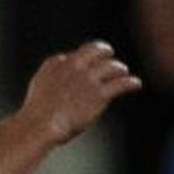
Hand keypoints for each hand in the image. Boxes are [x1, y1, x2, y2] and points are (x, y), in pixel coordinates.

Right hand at [19, 42, 139, 144]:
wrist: (41, 124)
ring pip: (113, 66)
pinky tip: (136, 84)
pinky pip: (122, 84)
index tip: (88, 62)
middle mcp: (75, 66)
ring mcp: (89, 78)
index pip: (76, 54)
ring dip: (120, 69)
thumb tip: (62, 60)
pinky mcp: (100, 93)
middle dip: (105, 51)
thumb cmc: (37, 111)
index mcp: (58, 63)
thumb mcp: (39, 82)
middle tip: (110, 56)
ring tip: (124, 73)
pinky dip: (131, 83)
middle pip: (97, 49)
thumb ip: (52, 69)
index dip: (85, 57)